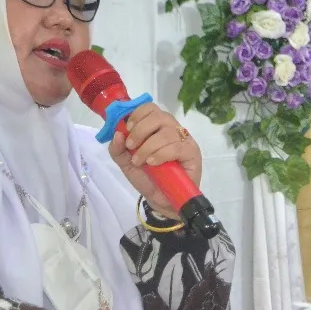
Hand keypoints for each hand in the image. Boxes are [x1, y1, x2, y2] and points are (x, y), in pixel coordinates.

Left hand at [107, 102, 201, 218]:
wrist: (161, 200)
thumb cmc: (147, 178)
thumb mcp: (126, 163)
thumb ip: (118, 149)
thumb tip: (117, 133)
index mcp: (157, 127)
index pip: (150, 108)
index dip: (137, 115)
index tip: (127, 129)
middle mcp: (172, 129)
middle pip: (158, 116)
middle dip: (140, 130)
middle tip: (131, 146)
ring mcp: (184, 140)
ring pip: (166, 132)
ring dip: (148, 146)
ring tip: (140, 161)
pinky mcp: (192, 153)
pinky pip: (176, 147)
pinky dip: (160, 154)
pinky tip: (153, 163)